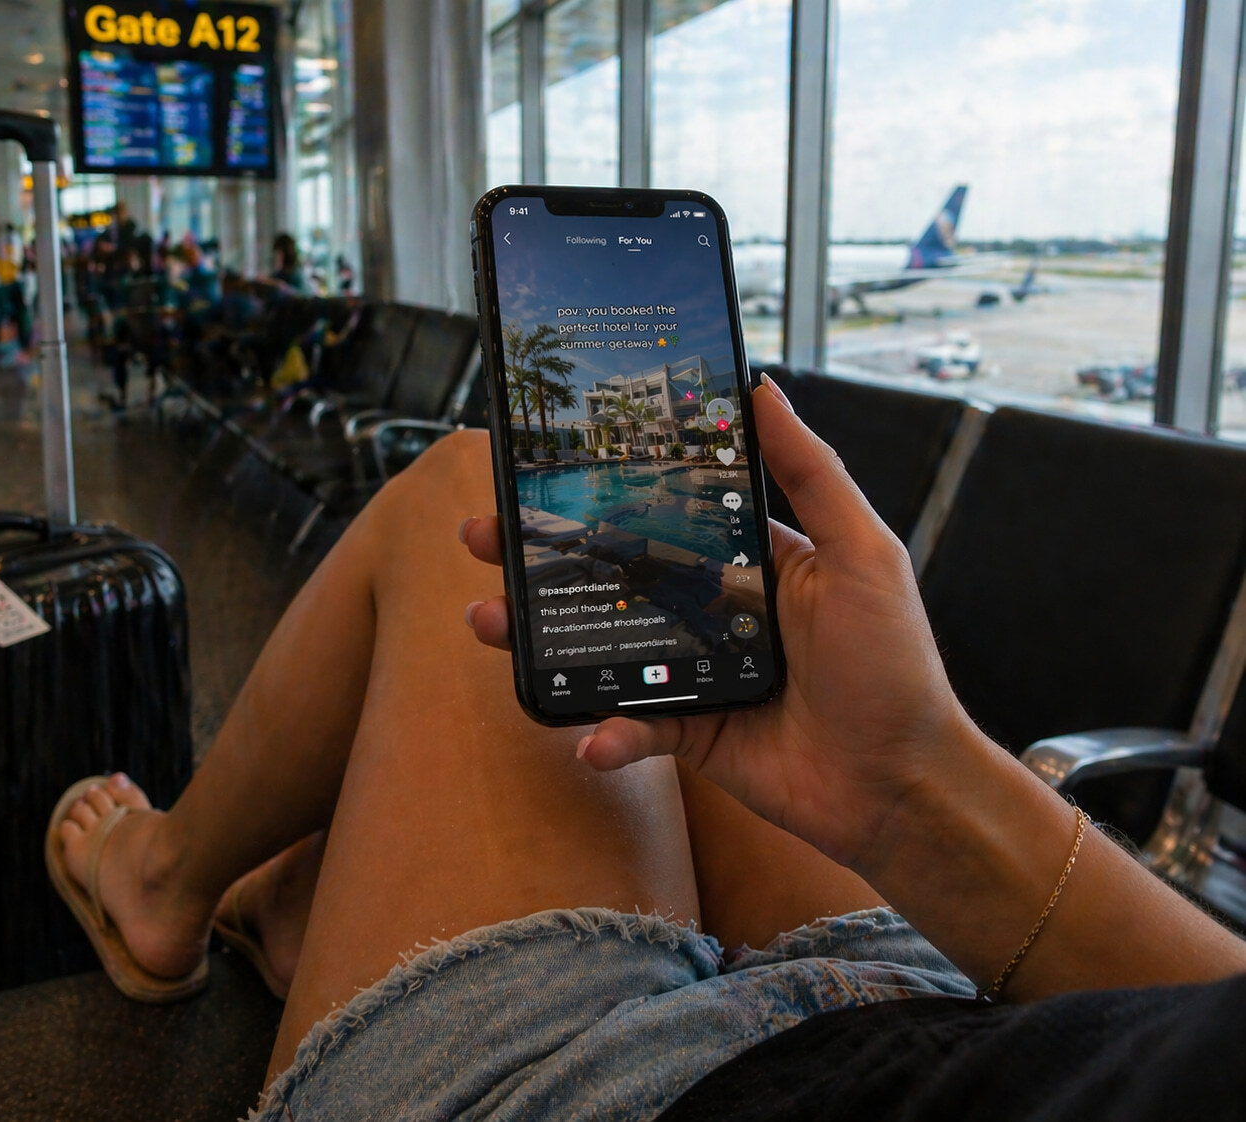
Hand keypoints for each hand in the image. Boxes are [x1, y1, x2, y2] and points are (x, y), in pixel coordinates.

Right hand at [460, 374, 982, 873]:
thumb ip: (811, 472)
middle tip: (482, 536)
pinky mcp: (689, 731)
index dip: (602, 490)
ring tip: (487, 619)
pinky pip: (631, 725)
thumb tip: (765, 388)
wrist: (902, 783)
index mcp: (748, 560)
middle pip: (611, 573)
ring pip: (601, 645)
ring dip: (539, 636)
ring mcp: (694, 671)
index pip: (659, 511)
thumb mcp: (862, 553)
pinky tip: (587, 737)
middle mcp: (713, 609)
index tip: (544, 468)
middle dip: (543, 555)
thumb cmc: (894, 664)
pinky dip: (605, 733)